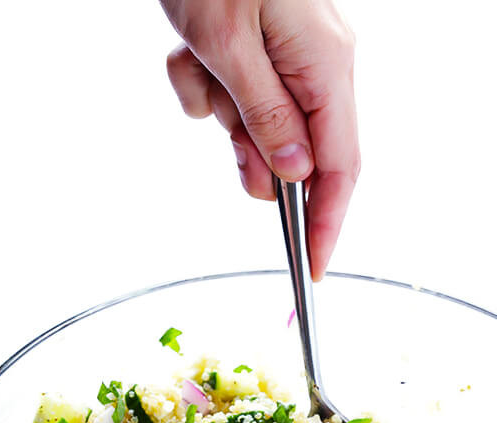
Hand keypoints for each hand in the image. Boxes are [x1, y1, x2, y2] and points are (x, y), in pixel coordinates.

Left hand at [161, 0, 358, 280]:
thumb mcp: (229, 46)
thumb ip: (265, 116)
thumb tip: (291, 175)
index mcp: (326, 67)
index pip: (339, 170)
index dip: (326, 226)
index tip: (311, 268)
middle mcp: (318, 66)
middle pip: (297, 153)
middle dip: (251, 154)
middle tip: (226, 133)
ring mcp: (289, 59)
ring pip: (257, 127)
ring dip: (217, 109)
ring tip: (197, 61)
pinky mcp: (259, 53)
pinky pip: (232, 98)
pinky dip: (203, 86)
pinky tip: (189, 52)